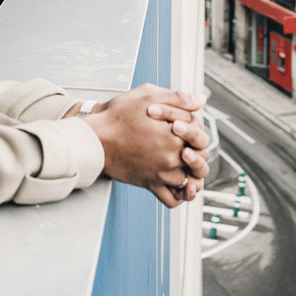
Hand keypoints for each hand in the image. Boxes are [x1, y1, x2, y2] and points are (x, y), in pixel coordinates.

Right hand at [78, 85, 208, 208]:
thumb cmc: (117, 116)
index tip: (182, 124)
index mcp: (175, 135)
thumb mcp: (147, 96)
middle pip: (199, 159)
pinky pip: (173, 199)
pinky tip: (177, 183)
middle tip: (185, 142)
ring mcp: (161, 174)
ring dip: (189, 171)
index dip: (194, 128)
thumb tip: (200, 100)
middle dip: (195, 150)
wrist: (95, 138)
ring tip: (180, 159)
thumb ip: (178, 97)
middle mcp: (171, 158)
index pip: (200, 136)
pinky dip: (180, 194)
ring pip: (188, 179)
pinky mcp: (150, 184)